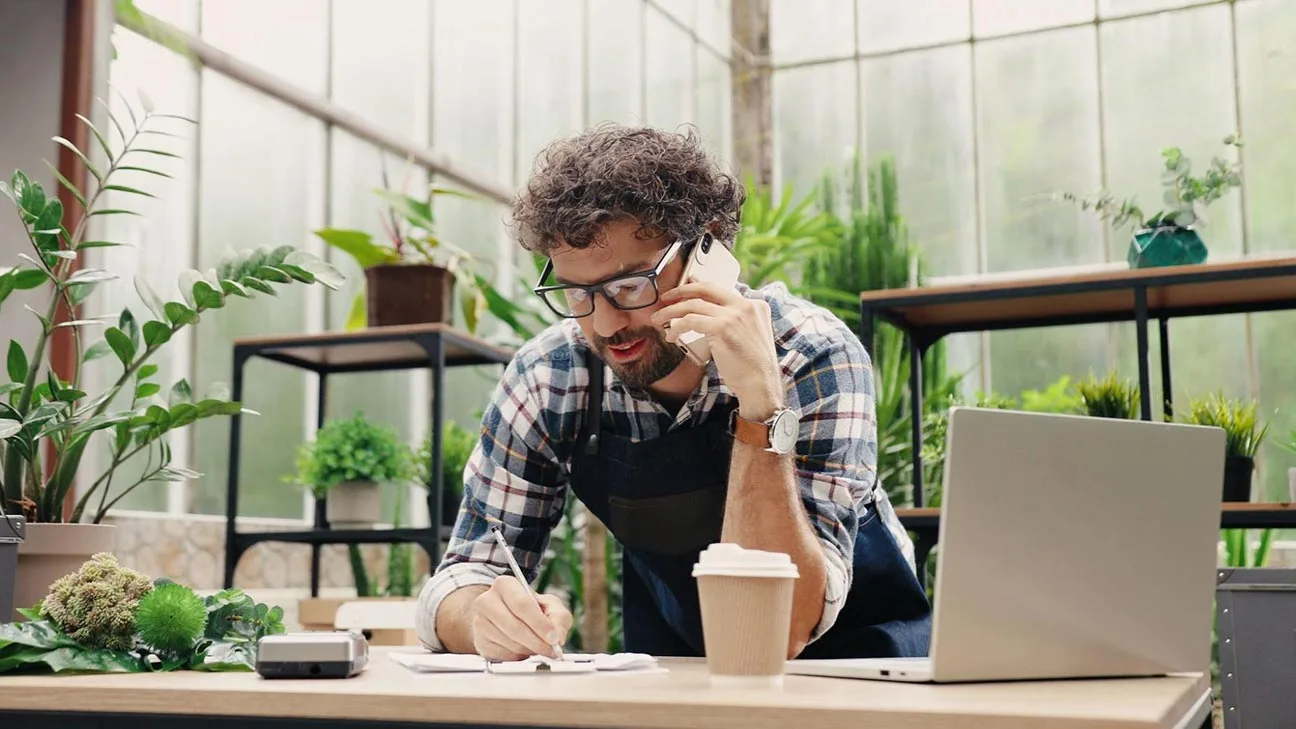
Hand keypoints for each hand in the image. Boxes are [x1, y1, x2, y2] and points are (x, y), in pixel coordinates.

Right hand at [469, 575, 571, 660]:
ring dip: (529, 650)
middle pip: (515, 627)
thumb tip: (557, 637)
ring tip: (537, 646)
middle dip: (537, 642)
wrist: (505, 618)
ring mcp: (479, 622)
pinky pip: (503, 655)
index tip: (553, 637)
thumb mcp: (550, 605)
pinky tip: (523, 649)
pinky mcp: (480, 642)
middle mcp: (487, 601)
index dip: (540, 624)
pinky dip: (518, 656)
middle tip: (551, 650)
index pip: (522, 605)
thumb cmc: (530, 609)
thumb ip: (559, 617)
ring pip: (510, 644)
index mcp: (505, 584)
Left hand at [652, 281, 784, 419]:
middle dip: (682, 290)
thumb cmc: (752, 368)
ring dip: (671, 311)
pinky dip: (676, 327)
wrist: (760, 385)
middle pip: (707, 289)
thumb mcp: (751, 337)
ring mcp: (734, 315)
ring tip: (659, 319)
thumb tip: (708, 315)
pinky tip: (671, 336)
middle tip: (666, 298)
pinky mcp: (722, 327)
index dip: (699, 287)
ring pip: (693, 304)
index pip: (721, 291)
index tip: (686, 286)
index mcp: (756, 306)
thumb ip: (736, 323)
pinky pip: (690, 321)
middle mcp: (746, 306)